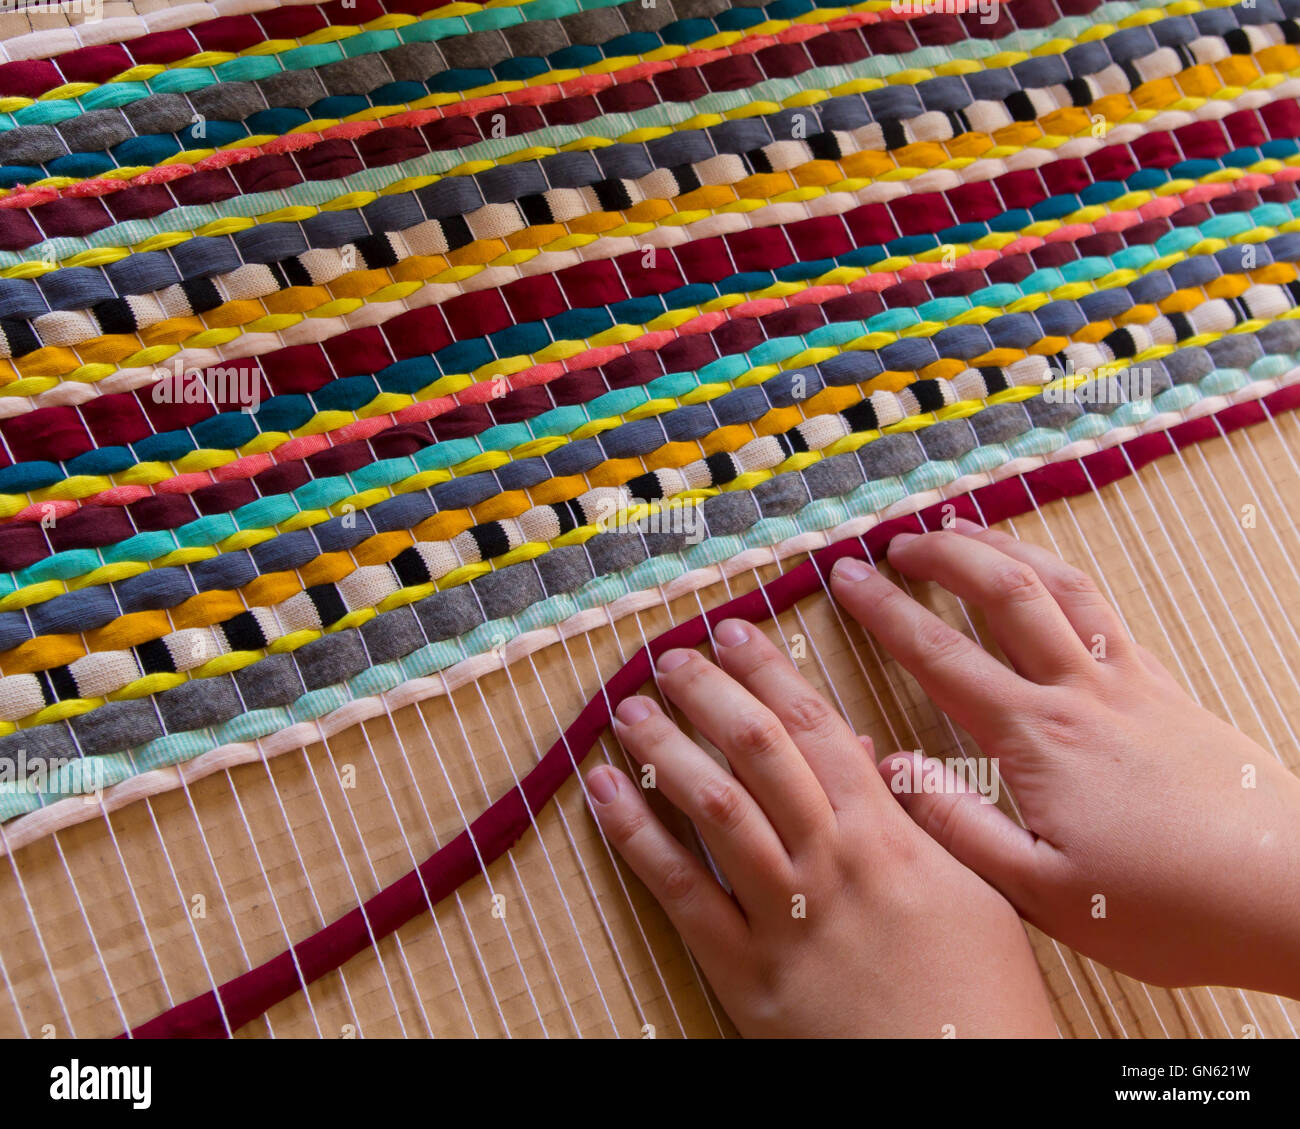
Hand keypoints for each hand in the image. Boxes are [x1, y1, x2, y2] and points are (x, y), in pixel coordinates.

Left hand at [584, 618, 1056, 1037]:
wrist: (958, 1084)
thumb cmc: (978, 989)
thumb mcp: (972, 887)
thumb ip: (918, 813)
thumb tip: (863, 750)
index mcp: (885, 834)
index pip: (816, 727)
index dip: (769, 672)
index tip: (734, 633)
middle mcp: (828, 861)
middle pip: (759, 752)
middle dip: (710, 694)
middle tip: (672, 657)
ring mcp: (783, 914)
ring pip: (714, 808)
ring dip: (666, 749)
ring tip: (630, 710)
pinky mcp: (744, 970)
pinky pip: (681, 892)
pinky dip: (636, 837)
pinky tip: (605, 795)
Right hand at [829, 519, 1299, 998]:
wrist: (1290, 894)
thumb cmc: (1167, 906)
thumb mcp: (1042, 891)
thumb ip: (958, 825)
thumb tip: (891, 769)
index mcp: (1038, 737)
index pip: (940, 654)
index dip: (885, 611)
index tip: (846, 576)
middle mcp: (1081, 692)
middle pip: (1002, 592)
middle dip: (942, 556)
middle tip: (897, 541)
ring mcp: (1130, 683)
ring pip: (1059, 587)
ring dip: (1004, 549)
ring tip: (965, 530)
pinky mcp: (1168, 690)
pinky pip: (1105, 611)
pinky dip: (1063, 580)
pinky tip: (1051, 585)